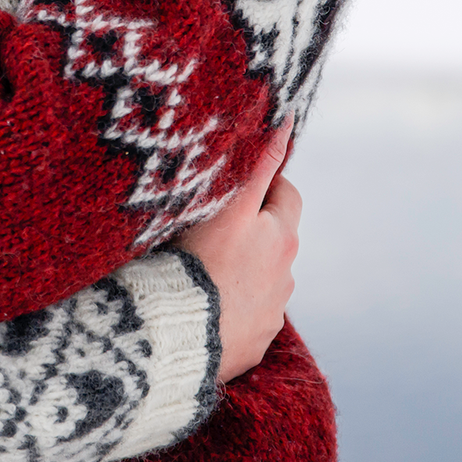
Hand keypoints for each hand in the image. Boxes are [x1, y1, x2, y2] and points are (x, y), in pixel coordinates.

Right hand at [175, 124, 299, 383]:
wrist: (174, 338)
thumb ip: (257, 162)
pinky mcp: (256, 342)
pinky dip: (233, 305)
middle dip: (255, 226)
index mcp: (280, 235)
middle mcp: (284, 272)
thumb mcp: (222, 202)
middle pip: (277, 236)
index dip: (265, 179)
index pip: (284, 191)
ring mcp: (272, 310)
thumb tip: (287, 119)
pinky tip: (202, 304)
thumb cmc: (189, 262)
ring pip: (263, 276)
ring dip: (243, 268)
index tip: (240, 177)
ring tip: (200, 267)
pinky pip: (248, 315)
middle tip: (215, 220)